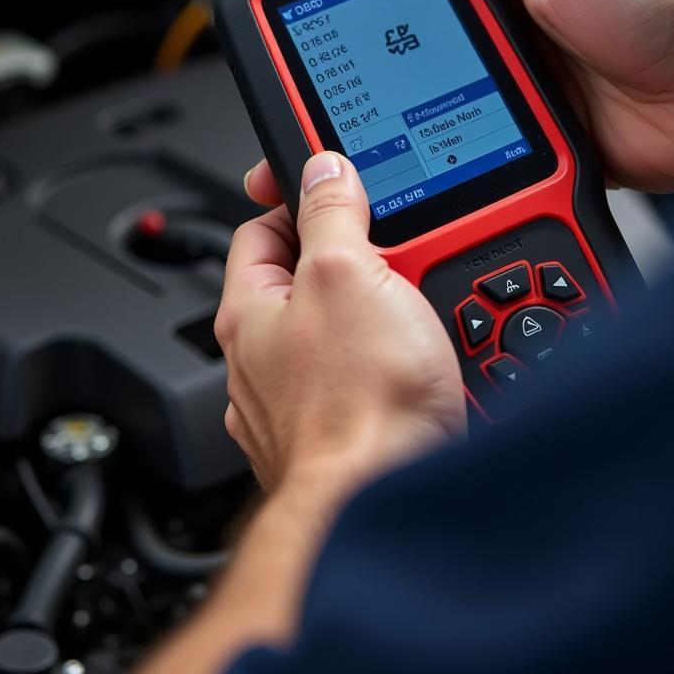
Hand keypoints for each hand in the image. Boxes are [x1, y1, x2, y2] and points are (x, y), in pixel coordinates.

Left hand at [215, 151, 465, 495]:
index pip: (260, 230)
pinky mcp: (342, 431)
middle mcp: (263, 360)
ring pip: (344, 331)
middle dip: (356, 261)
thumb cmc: (357, 407)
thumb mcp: (347, 275)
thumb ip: (330, 214)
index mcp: (249, 313)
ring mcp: (300, 400)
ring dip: (383, 312)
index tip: (330, 185)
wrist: (390, 504)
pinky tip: (424, 362)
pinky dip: (394, 362)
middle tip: (398, 254)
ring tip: (422, 309)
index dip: (297, 200)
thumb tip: (322, 169)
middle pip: (308, 280)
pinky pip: (369, 377)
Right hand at [405, 0, 673, 192]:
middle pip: (434, 41)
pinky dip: (463, 145)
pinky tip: (442, 147)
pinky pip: (483, 139)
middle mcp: (518, 25)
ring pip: (450, 95)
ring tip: (400, 114)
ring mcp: (527, 80)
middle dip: (407, 55)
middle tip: (373, 71)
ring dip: (431, 104)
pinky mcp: (537, 130)